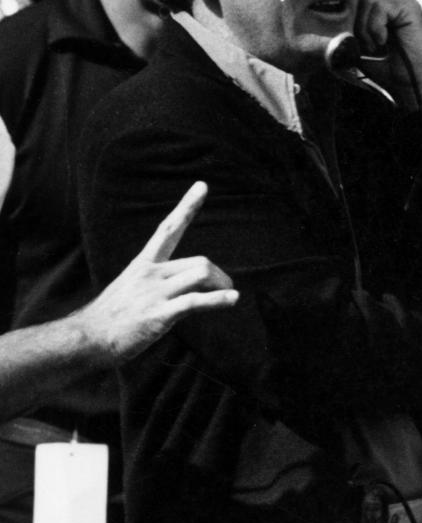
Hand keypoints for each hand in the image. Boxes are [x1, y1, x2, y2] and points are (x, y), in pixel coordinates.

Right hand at [77, 182, 237, 362]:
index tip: (202, 186)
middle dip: (218, 274)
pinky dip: (218, 299)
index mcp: (143, 264)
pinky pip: (195, 301)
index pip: (168, 228)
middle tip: (226, 288)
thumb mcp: (131, 290)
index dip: (187, 206)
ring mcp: (155, 292)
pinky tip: (232, 299)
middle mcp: (150, 273)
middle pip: (198, 261)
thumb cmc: (110, 318)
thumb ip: (155, 283)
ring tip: (229, 296)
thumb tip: (177, 288)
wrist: (87, 336)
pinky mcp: (159, 313)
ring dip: (221, 285)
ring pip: (200, 274)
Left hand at [353, 0, 421, 108]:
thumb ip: (346, 27)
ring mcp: (402, 2)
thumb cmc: (385, 70)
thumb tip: (325, 14)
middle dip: (353, 19)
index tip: (345, 30)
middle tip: (362, 44)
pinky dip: (375, 27)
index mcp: (381, 5)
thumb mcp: (358, 45)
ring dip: (363, 27)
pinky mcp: (409, 8)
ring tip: (374, 47)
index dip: (345, 6)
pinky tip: (382, 42)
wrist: (409, 87)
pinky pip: (380, 6)